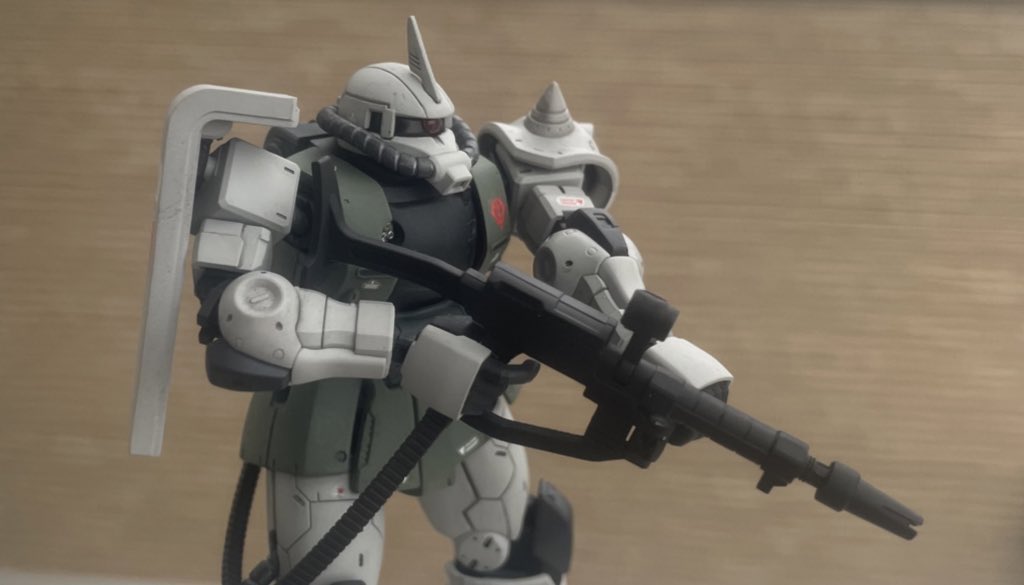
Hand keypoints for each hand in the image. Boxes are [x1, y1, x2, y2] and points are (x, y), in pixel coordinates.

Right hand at [400, 322, 538, 419]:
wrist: (407, 356)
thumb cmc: (436, 338)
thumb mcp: (463, 327)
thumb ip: (482, 333)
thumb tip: (497, 336)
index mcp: (481, 367)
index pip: (510, 376)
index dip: (526, 374)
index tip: (531, 365)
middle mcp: (477, 387)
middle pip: (500, 388)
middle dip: (502, 377)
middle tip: (495, 364)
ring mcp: (466, 401)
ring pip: (491, 400)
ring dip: (491, 388)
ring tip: (483, 375)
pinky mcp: (457, 409)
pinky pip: (477, 408)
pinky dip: (480, 398)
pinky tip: (475, 386)